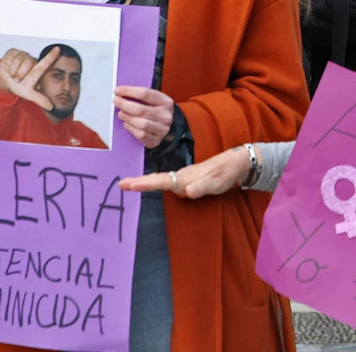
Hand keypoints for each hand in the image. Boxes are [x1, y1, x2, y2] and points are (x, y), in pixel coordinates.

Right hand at [0, 46, 58, 109]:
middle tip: (18, 79)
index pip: (45, 63)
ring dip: (12, 71)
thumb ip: (40, 99)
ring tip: (13, 74)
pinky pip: (8, 59)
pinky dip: (6, 66)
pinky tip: (8, 67)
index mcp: (37, 69)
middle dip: (20, 74)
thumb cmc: (20, 85)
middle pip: (27, 64)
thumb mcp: (29, 93)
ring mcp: (22, 54)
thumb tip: (51, 107)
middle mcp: (31, 60)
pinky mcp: (12, 51)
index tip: (58, 49)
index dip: (51, 56)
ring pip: (16, 62)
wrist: (6, 80)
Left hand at [114, 86, 175, 148]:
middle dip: (124, 104)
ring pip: (141, 123)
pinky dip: (131, 128)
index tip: (118, 90)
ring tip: (121, 114)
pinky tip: (127, 124)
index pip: (145, 94)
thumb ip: (143, 97)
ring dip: (127, 117)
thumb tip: (122, 93)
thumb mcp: (157, 102)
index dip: (129, 91)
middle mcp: (165, 116)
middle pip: (141, 109)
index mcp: (166, 102)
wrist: (171, 130)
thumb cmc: (159, 113)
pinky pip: (140, 134)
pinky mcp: (156, 140)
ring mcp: (162, 129)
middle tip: (116, 101)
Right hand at [119, 145, 250, 197]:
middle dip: (139, 182)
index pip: (161, 181)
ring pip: (160, 179)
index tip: (127, 184)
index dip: (144, 183)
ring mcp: (183, 176)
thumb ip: (201, 187)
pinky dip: (154, 182)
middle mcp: (181, 176)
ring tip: (127, 184)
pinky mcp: (186, 179)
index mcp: (184, 177)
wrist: (235, 164)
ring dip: (144, 182)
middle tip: (120, 184)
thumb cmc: (224, 174)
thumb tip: (187, 191)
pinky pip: (166, 181)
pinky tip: (149, 184)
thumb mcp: (215, 183)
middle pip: (157, 179)